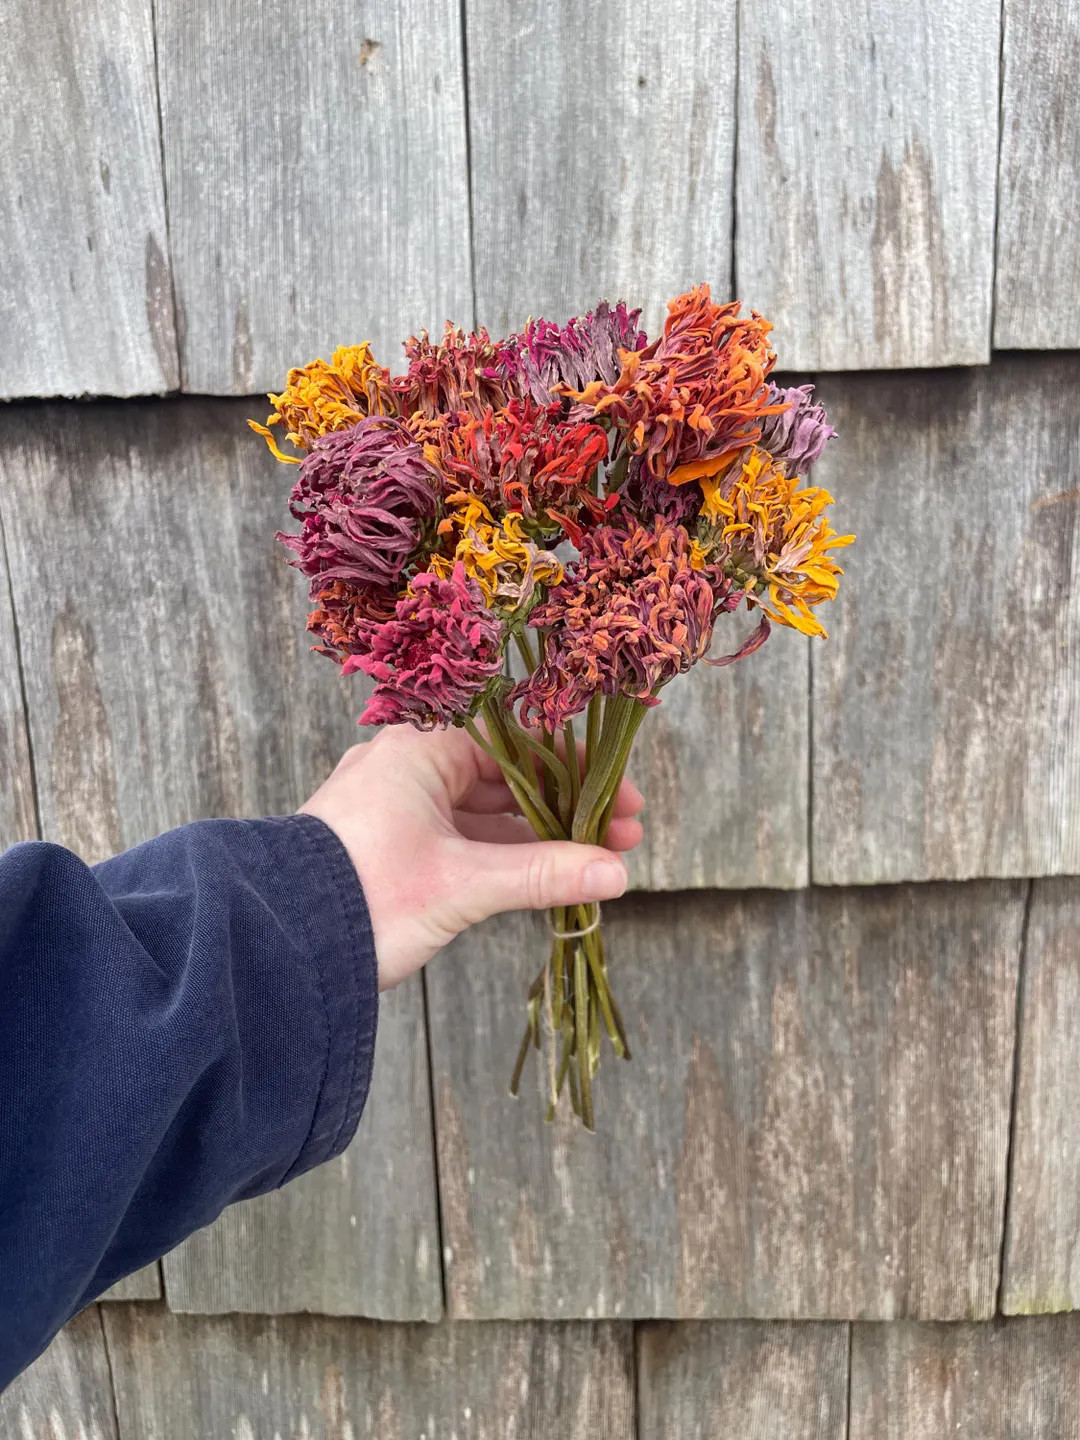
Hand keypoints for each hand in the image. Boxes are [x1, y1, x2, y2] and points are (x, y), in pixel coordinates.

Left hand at [301, 726, 644, 989]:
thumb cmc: (363, 897)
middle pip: (508, 776)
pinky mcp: (388, 845)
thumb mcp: (462, 885)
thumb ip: (542, 875)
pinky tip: (544, 875)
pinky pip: (460, 837)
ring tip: (596, 860)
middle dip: (568, 807)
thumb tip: (615, 874)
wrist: (271, 944)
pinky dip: (503, 855)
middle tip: (624, 836)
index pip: (519, 742)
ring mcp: (396, 806)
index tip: (622, 801)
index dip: (578, 771)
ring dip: (539, 835)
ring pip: (485, 811)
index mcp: (420, 749)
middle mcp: (407, 765)